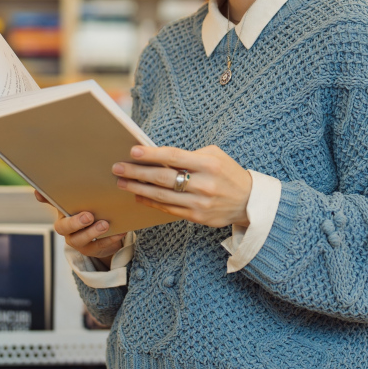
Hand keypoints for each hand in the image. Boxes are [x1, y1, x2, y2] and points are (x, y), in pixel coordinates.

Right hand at [36, 190, 123, 262]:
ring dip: (92, 232)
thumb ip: (81, 189)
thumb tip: (76, 168)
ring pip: (79, 240)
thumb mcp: (87, 201)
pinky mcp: (91, 250)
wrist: (105, 237)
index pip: (51, 203)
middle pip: (63, 227)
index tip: (39, 193)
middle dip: (75, 222)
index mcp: (64, 212)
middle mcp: (66, 228)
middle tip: (88, 216)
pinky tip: (119, 232)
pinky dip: (109, 239)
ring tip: (105, 224)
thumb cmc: (93, 213)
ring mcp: (77, 241)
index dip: (44, 198)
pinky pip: (98, 246)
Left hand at [113, 145, 252, 229]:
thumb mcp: (215, 156)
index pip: (175, 157)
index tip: (133, 151)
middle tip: (118, 168)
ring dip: (138, 189)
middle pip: (163, 178)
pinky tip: (139, 196)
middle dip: (137, 173)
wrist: (249, 202)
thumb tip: (160, 156)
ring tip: (122, 183)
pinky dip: (151, 202)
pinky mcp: (196, 217)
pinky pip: (168, 209)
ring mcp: (199, 203)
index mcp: (209, 164)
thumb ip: (190, 155)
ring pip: (162, 196)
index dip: (152, 154)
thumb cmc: (228, 173)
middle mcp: (204, 184)